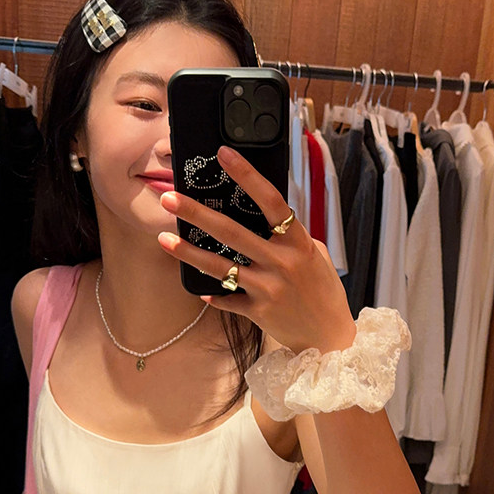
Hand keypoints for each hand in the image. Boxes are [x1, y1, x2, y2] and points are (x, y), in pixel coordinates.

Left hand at [158, 146, 355, 354]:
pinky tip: (197, 288)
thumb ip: (291, 237)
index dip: (247, 175)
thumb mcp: (316, 256)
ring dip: (188, 253)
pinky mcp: (258, 312)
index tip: (223, 154)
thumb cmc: (323, 292)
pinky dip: (212, 294)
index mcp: (299, 243)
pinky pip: (227, 299)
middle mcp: (282, 263)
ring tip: (163, 240)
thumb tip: (264, 217)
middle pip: (232, 232)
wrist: (329, 339)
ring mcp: (268, 289)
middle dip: (197, 214)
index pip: (271, 201)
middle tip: (169, 198)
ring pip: (220, 267)